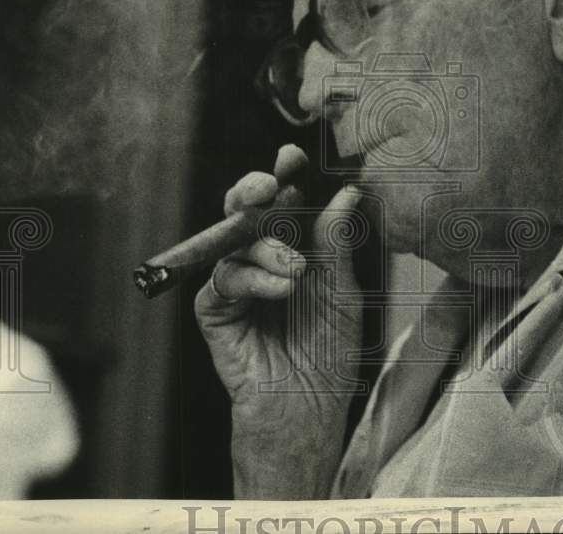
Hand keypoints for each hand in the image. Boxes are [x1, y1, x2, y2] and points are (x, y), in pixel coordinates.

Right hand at [194, 144, 363, 497]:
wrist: (308, 406)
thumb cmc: (329, 351)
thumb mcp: (342, 291)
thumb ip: (336, 242)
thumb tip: (347, 191)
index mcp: (294, 247)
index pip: (285, 202)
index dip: (285, 175)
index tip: (290, 155)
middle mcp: (261, 258)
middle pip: (246, 209)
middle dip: (253, 189)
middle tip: (267, 185)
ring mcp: (236, 282)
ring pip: (235, 239)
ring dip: (267, 248)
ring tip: (296, 274)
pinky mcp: (215, 310)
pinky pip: (224, 278)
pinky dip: (252, 278)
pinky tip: (279, 290)